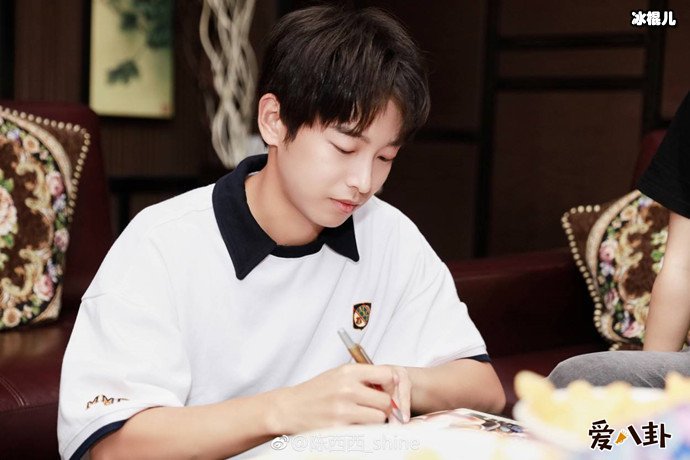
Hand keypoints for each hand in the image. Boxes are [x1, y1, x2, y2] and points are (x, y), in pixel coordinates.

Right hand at [270, 363, 408, 433]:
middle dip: (384, 405)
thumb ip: (363, 376)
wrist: (290, 408)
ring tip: (362, 416)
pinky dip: (362, 429)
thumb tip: (393, 382)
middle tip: (374, 406)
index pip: (386, 375)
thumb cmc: (316, 391)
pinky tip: (352, 424)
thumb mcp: (338, 374)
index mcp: (348, 372)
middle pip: (386, 401)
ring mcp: (343, 410)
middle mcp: (347, 389)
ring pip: (379, 418)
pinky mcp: (339, 429)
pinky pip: (365, 431)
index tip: (386, 390)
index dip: (390, 384)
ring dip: (375, 419)